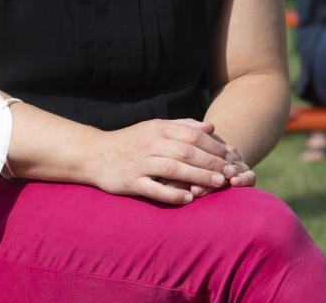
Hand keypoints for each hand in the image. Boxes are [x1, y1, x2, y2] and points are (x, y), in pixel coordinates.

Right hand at [89, 119, 242, 204]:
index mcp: (157, 128)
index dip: (213, 146)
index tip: (230, 156)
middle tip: (230, 172)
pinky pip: (153, 188)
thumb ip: (182, 127)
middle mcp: (149, 143)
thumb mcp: (154, 128)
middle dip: (211, 162)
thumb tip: (211, 128)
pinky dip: (172, 193)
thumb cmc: (131, 142)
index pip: (191, 135)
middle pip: (186, 151)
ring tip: (218, 184)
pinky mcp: (130, 181)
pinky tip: (188, 198)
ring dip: (198, 175)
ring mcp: (139, 162)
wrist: (94, 154)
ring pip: (173, 168)